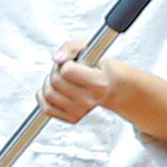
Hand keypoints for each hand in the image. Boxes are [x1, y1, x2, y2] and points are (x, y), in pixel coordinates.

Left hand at [41, 41, 166, 148]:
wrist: (121, 93)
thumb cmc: (106, 69)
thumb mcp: (96, 50)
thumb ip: (74, 47)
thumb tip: (56, 58)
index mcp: (101, 82)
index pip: (67, 71)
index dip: (65, 62)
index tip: (70, 60)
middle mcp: (92, 99)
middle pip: (55, 82)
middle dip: (56, 72)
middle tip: (70, 67)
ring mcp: (81, 111)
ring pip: (48, 95)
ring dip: (50, 84)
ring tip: (66, 79)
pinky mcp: (71, 118)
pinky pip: (45, 109)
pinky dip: (46, 99)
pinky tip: (60, 93)